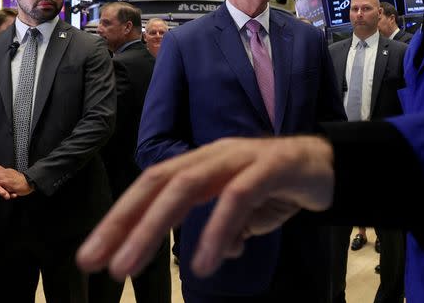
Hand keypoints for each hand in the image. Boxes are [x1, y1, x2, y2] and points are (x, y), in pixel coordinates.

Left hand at [76, 136, 333, 279]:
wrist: (331, 165)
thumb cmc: (280, 186)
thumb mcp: (243, 215)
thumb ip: (224, 229)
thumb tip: (210, 254)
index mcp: (202, 163)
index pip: (151, 186)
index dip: (119, 218)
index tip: (92, 255)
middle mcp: (214, 155)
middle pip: (160, 182)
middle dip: (123, 223)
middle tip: (99, 264)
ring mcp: (242, 157)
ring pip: (188, 185)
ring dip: (154, 227)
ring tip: (130, 267)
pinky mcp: (271, 165)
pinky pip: (237, 197)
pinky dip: (216, 229)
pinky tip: (204, 262)